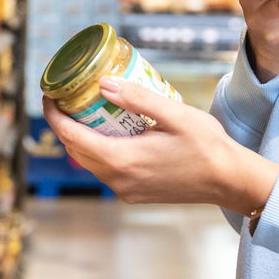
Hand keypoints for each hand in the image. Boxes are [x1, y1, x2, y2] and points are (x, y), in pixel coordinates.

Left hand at [41, 78, 278, 212]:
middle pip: (76, 150)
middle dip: (65, 123)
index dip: (54, 115)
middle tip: (67, 97)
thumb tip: (104, 84)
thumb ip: (138, 99)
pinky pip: (106, 171)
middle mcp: (118, 180)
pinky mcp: (134, 194)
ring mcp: (125, 190)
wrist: (228, 180)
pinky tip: (110, 132)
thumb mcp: (175, 114)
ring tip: (87, 111)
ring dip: (82, 138)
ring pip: (89, 162)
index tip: (49, 94)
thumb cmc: (207, 145)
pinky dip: (99, 150)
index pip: (72, 136)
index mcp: (122, 160)